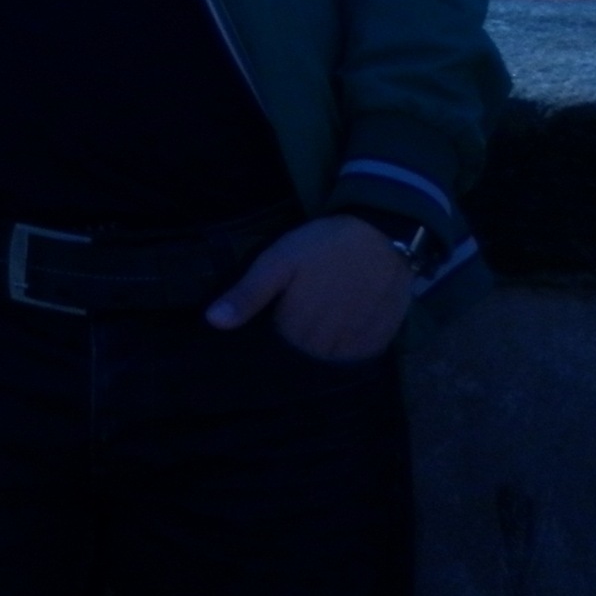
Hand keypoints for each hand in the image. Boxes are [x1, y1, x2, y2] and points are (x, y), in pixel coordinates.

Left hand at [205, 215, 412, 360]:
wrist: (383, 235)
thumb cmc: (324, 246)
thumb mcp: (279, 260)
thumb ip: (247, 294)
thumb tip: (211, 322)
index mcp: (294, 331)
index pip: (274, 348)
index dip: (276, 325)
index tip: (282, 307)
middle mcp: (323, 350)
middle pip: (301, 356)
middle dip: (299, 336)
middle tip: (308, 302)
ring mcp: (353, 351)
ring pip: (328, 360)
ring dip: (324, 344)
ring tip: (328, 310)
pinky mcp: (378, 346)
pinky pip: (356, 358)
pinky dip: (350, 344)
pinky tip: (349, 319)